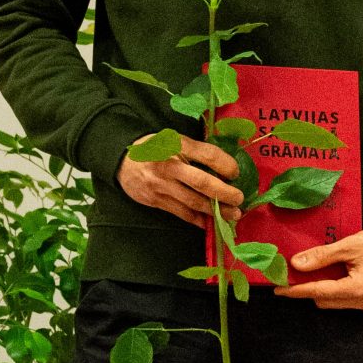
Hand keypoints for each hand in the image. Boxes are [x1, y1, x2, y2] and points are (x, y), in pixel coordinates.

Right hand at [118, 134, 242, 228]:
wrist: (122, 160)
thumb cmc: (156, 149)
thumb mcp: (175, 140)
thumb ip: (197, 151)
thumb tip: (227, 166)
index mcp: (176, 145)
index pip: (206, 154)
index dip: (225, 164)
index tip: (236, 173)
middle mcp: (169, 165)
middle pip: (201, 182)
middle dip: (224, 193)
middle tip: (240, 199)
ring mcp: (160, 185)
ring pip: (193, 201)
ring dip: (216, 210)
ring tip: (233, 214)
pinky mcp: (155, 200)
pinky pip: (181, 212)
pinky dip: (198, 219)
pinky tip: (211, 222)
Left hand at [277, 220, 362, 312]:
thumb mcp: (350, 245)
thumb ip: (322, 256)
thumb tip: (297, 264)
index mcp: (358, 289)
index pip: (318, 292)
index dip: (296, 290)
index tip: (279, 289)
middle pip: (325, 300)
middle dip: (310, 288)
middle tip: (298, 272)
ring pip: (336, 302)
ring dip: (325, 289)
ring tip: (322, 270)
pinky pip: (348, 301)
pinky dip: (339, 289)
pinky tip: (340, 274)